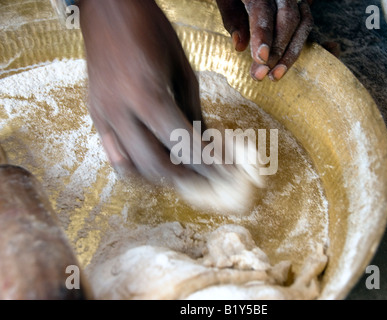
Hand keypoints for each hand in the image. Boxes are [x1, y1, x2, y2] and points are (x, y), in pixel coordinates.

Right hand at [79, 0, 211, 183]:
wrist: (109, 9)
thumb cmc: (151, 31)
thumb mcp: (183, 70)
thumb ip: (194, 112)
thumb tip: (208, 142)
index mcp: (146, 95)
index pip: (184, 145)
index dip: (210, 164)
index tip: (228, 173)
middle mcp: (120, 112)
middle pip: (157, 166)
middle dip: (188, 178)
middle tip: (210, 179)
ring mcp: (103, 117)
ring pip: (132, 169)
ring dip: (162, 178)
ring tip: (186, 173)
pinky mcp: (95, 117)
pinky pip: (115, 156)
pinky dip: (138, 167)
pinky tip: (156, 163)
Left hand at [216, 0, 313, 80]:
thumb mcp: (227, 0)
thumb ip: (232, 19)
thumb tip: (239, 47)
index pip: (263, 11)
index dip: (263, 36)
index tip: (260, 58)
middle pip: (287, 20)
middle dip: (276, 51)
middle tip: (261, 74)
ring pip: (301, 23)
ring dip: (289, 54)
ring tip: (274, 75)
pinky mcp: (300, 4)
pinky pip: (306, 23)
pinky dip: (296, 45)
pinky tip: (283, 62)